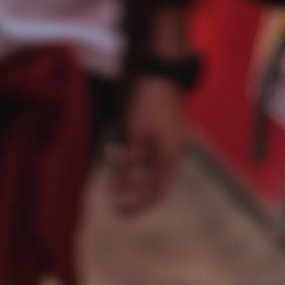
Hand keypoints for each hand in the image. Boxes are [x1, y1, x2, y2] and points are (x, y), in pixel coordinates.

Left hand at [109, 75, 184, 215]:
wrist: (158, 69)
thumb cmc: (147, 102)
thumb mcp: (133, 136)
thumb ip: (126, 165)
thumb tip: (118, 193)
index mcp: (170, 155)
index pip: (157, 190)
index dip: (140, 204)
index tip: (123, 214)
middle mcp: (169, 150)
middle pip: (151, 181)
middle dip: (133, 194)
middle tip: (116, 206)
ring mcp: (163, 140)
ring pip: (145, 167)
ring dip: (130, 178)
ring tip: (114, 188)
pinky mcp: (153, 130)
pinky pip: (141, 153)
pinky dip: (129, 161)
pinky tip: (116, 165)